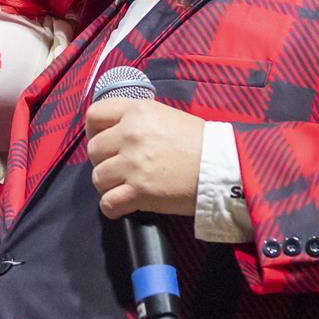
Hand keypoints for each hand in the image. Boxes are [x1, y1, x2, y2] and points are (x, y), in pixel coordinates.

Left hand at [86, 97, 203, 217]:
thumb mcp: (167, 116)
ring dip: (108, 185)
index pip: (95, 114)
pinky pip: (108, 203)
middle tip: (121, 169)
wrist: (225, 168)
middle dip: (103, 161)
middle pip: (93, 150)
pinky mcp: (140, 191)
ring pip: (97, 177)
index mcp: (137, 111)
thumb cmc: (202, 142)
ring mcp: (133, 164)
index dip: (94, 130)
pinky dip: (112, 207)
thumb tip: (117, 131)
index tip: (103, 141)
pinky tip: (124, 205)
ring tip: (125, 187)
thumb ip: (139, 120)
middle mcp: (130, 134)